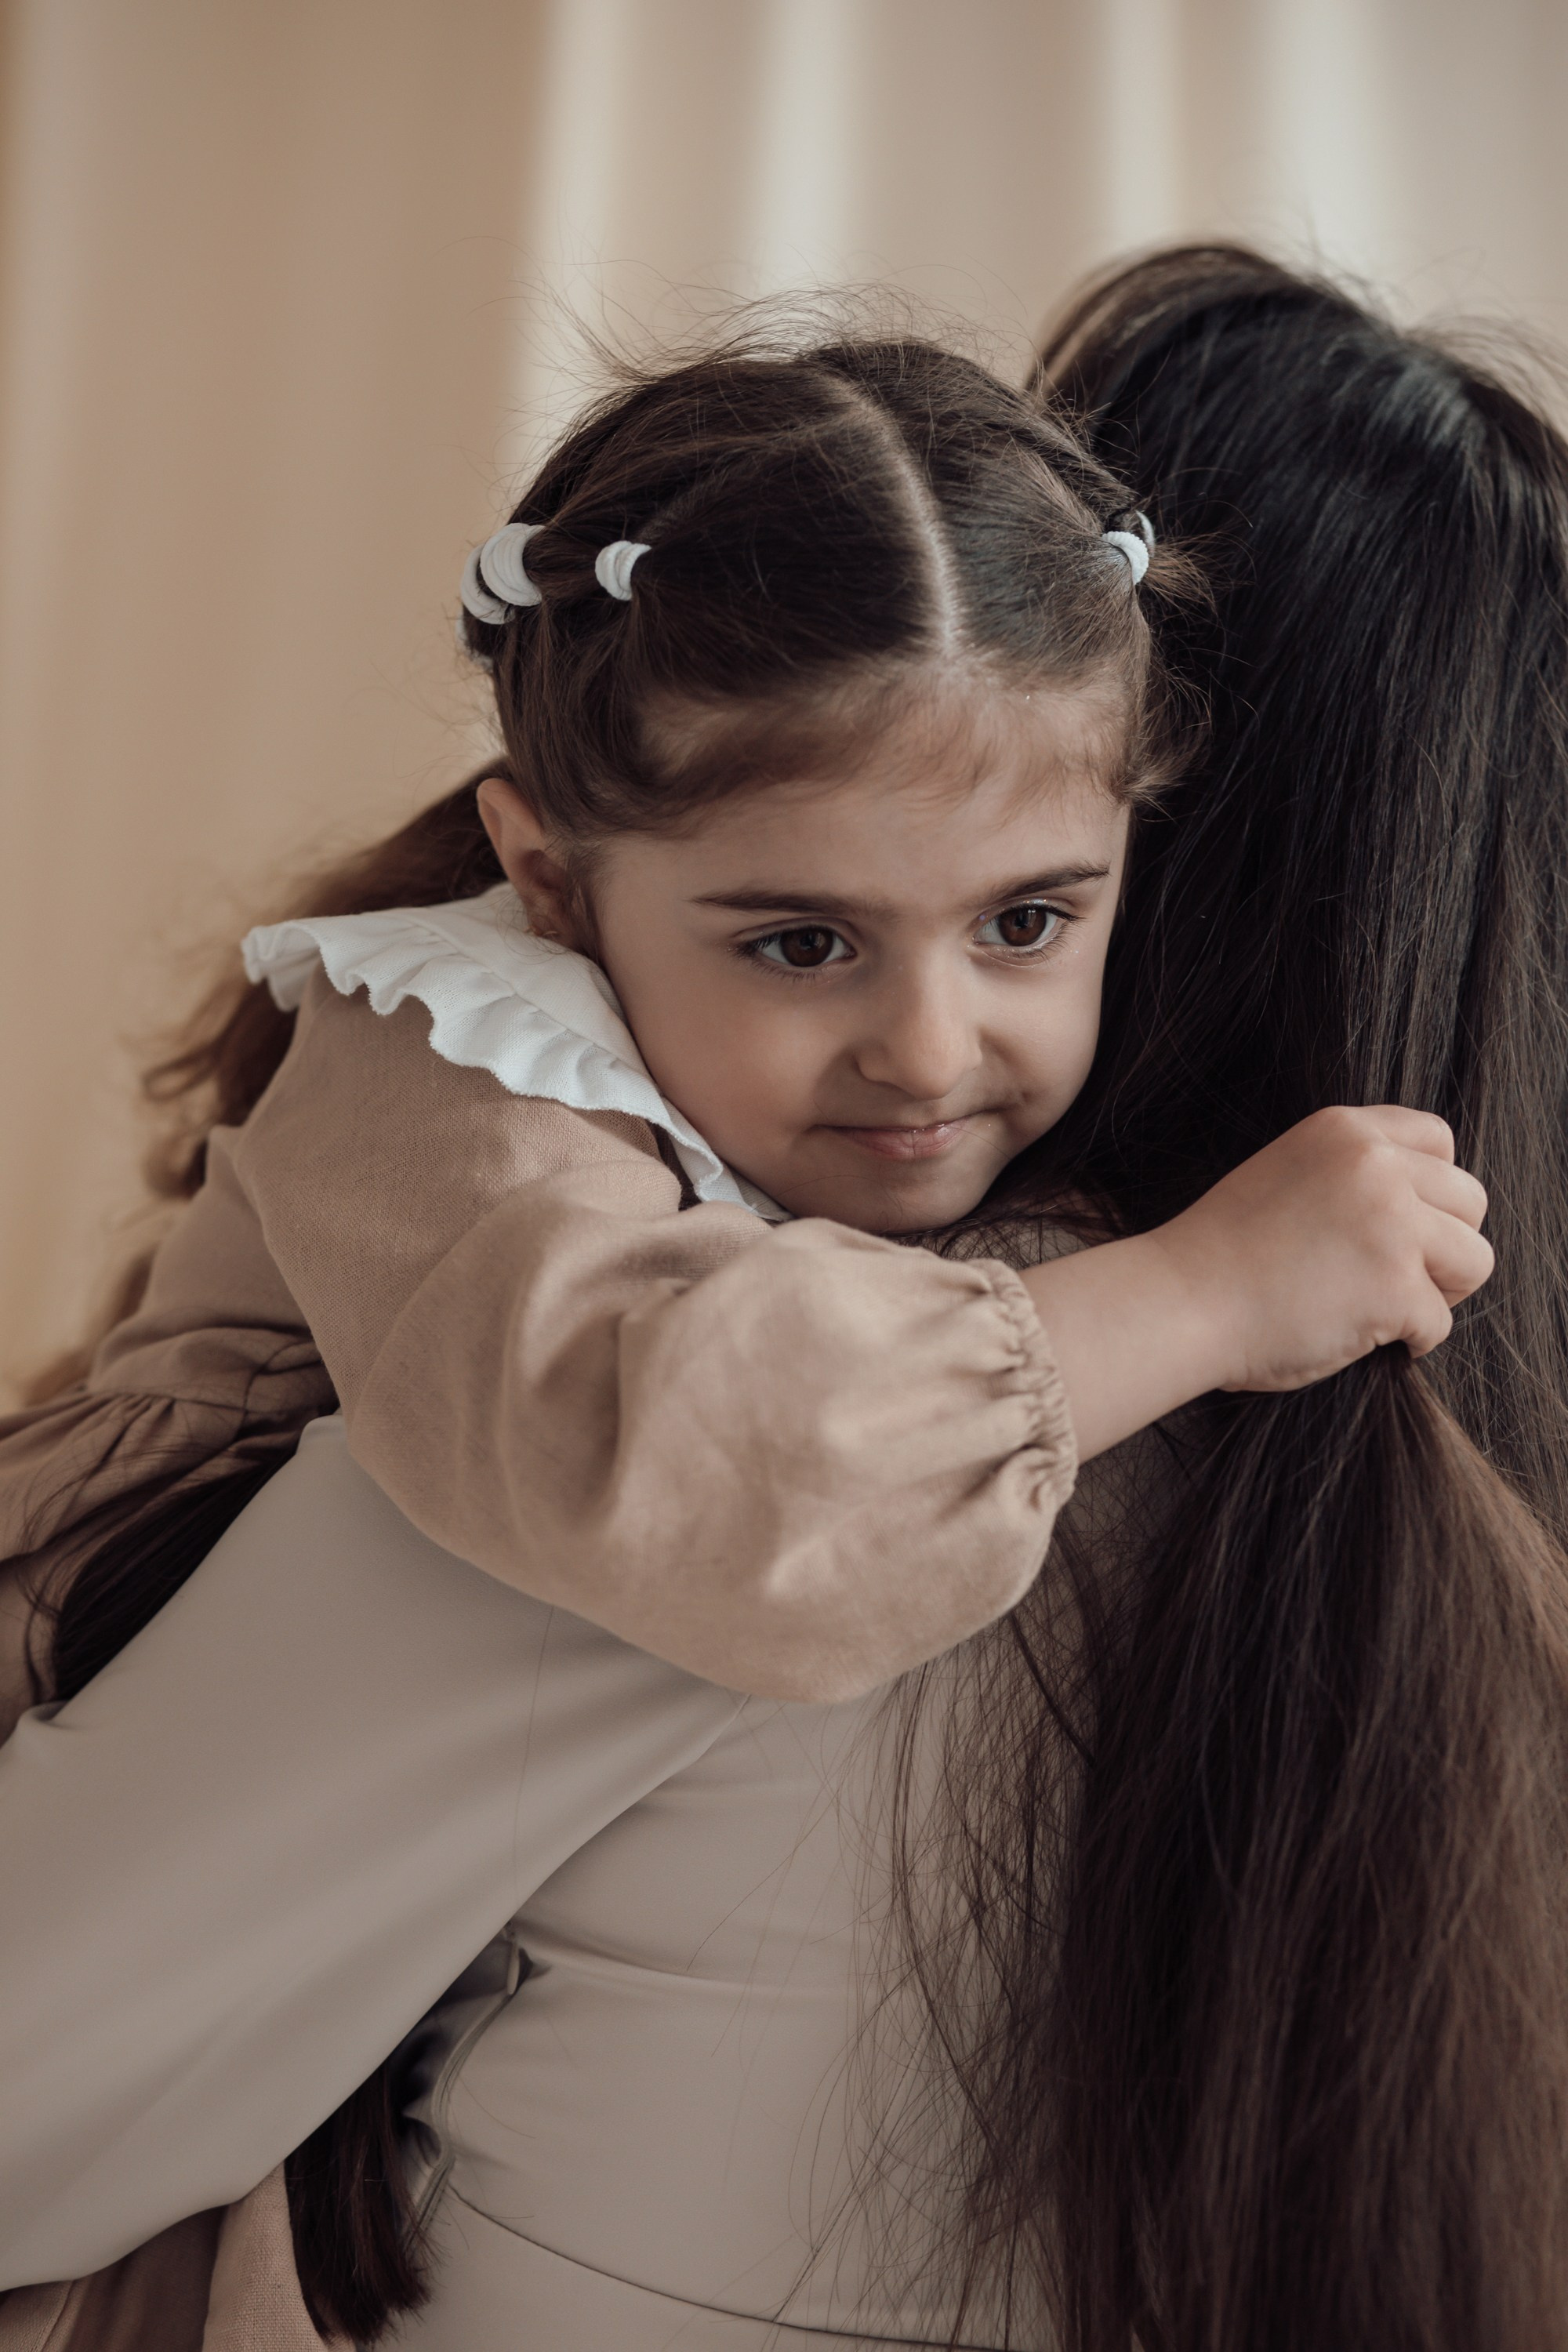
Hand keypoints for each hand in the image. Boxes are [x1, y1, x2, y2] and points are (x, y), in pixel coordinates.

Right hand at [1152, 1105, 1491, 1391]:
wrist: (1178, 1303)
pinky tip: (1360, 1338)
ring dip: (1438, 1292)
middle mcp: (1375, 1166)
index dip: (1431, 1190)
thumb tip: (1422, 1210)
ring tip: (1385, 1307)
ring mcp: (1390, 1224)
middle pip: (1470, 1201)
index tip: (1400, 1225)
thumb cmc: (1221, 1256)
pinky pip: (1439, 1324)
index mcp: (1344, 1131)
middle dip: (1443, 1246)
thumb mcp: (1287, 1175)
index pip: (1439, 1139)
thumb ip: (1349, 1175)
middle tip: (1392, 1277)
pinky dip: (1408, 1343)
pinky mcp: (1394, 1288)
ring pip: (1474, 1260)